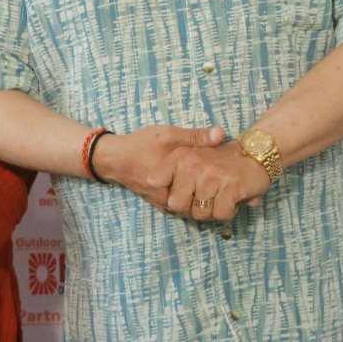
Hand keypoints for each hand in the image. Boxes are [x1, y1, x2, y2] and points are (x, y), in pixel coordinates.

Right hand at [93, 125, 223, 211]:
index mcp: (172, 184)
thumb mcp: (168, 135)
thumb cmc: (140, 145)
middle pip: (195, 206)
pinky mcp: (157, 202)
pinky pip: (177, 207)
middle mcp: (166, 199)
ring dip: (199, 200)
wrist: (113, 157)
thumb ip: (195, 136)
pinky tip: (196, 190)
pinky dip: (188, 200)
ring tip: (214, 189)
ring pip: (186, 208)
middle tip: (225, 188)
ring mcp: (160, 203)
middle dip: (210, 198)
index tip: (229, 183)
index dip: (218, 192)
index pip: (201, 197)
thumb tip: (222, 133)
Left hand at [164, 140, 270, 220]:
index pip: (154, 182)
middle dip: (191, 209)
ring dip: (212, 211)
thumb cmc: (221, 161)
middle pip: (176, 205)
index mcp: (180, 156)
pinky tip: (233, 199)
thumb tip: (152, 189)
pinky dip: (228, 212)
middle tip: (205, 199)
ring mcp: (211, 175)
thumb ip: (172, 174)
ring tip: (221, 196)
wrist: (256, 152)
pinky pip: (220, 214)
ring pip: (200, 214)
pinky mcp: (230, 186)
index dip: (164, 194)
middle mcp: (192, 164)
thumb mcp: (193, 157)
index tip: (180, 193)